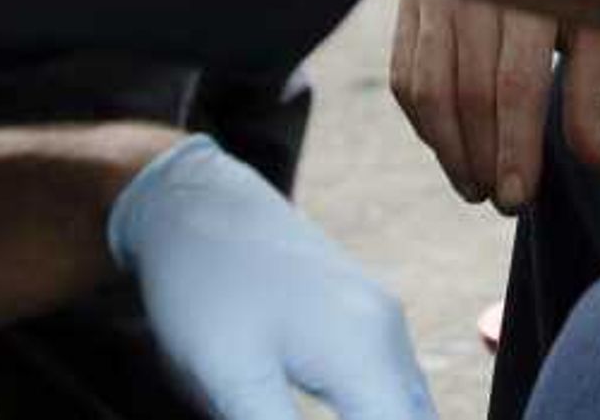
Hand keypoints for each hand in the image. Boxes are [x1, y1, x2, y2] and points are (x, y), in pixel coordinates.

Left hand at [110, 137, 432, 418]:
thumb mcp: (229, 380)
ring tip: (293, 410)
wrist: (191, 202)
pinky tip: (343, 417)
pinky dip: (377, 412)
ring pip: (409, 407)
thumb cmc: (203, 288)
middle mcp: (388, 331)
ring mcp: (382, 316)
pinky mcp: (365, 312)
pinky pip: (392, 383)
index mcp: (365, 352)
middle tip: (286, 415)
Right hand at [387, 0, 599, 215]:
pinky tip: (449, 148)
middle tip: (504, 202)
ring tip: (476, 187)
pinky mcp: (412, 1)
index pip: (517, 84)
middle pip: (470, 92)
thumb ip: (597, 90)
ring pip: (429, 88)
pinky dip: (424, 122)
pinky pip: (405, 74)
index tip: (520, 197)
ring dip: (450, 150)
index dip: (517, 147)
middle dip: (485, 158)